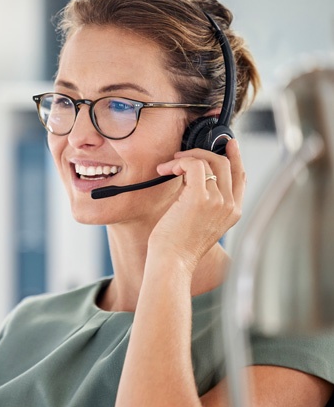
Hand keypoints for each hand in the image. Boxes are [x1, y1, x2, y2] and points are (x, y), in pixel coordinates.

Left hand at [148, 139, 245, 273]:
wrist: (173, 263)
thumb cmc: (179, 247)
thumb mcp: (200, 223)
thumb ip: (205, 202)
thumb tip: (192, 177)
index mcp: (233, 213)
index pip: (241, 176)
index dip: (235, 157)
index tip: (227, 143)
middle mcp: (230, 205)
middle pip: (226, 163)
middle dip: (203, 153)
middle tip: (181, 155)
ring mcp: (217, 201)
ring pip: (209, 161)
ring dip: (185, 158)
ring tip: (168, 166)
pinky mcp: (200, 197)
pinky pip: (194, 165)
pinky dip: (179, 162)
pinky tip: (167, 169)